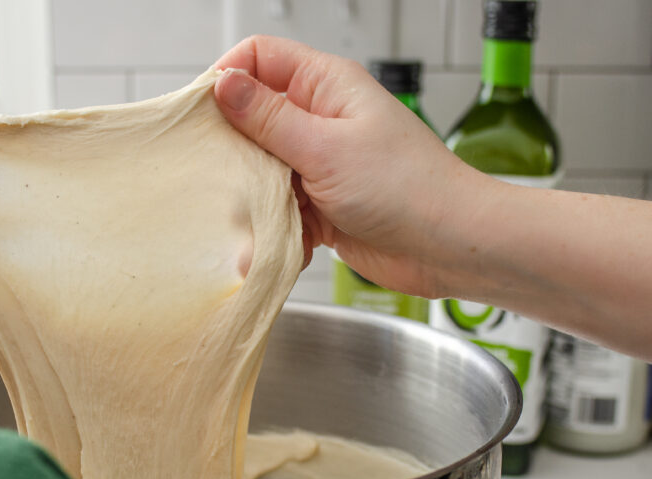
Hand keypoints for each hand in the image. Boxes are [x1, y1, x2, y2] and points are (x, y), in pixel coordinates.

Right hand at [213, 35, 487, 296]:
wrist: (450, 247)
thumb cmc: (406, 188)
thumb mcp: (325, 147)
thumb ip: (269, 119)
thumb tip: (222, 84)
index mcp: (326, 87)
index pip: (260, 59)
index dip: (226, 79)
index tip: (201, 115)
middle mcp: (321, 120)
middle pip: (253, 119)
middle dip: (234, 149)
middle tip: (218, 175)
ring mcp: (322, 164)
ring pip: (264, 170)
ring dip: (255, 198)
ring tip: (252, 219)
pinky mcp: (323, 206)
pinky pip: (283, 211)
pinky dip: (277, 230)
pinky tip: (277, 246)